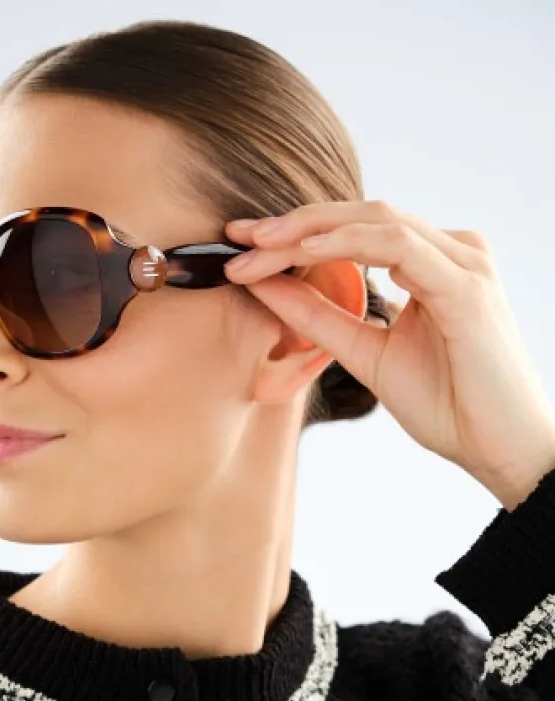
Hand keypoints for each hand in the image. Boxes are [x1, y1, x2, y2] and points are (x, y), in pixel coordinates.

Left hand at [224, 201, 554, 510]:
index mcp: (431, 264)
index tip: (242, 245)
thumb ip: (320, 317)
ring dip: (309, 230)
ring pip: (375, 220)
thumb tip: (266, 286)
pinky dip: (346, 244)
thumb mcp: (366, 354)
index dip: (296, 233)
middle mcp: (450, 251)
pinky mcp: (465, 285)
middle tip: (237, 237)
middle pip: (360, 214)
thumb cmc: (448, 405)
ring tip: (258, 245)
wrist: (499, 449)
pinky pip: (397, 246)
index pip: (355, 231)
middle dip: (292, 224)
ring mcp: (462, 262)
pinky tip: (304, 252)